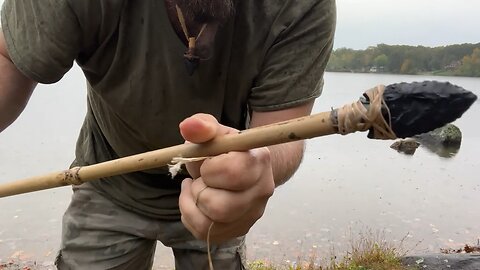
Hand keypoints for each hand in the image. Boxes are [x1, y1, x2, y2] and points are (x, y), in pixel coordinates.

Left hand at [178, 113, 274, 242]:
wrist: (244, 168)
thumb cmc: (226, 148)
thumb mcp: (215, 132)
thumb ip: (202, 126)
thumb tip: (189, 127)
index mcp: (258, 161)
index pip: (232, 173)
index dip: (209, 168)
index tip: (207, 161)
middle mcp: (262, 191)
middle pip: (220, 207)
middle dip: (199, 191)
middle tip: (200, 178)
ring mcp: (252, 214)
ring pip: (210, 224)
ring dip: (191, 205)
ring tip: (194, 189)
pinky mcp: (239, 229)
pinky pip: (205, 233)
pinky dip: (190, 217)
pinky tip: (194, 202)